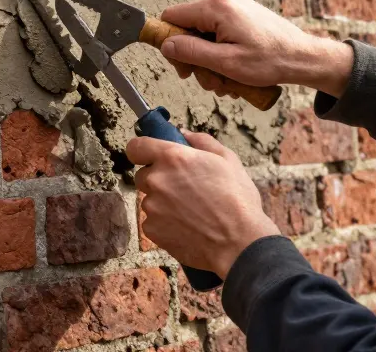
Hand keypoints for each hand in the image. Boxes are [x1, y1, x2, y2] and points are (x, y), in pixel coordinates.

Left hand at [128, 131, 280, 277]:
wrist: (240, 243)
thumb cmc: (238, 201)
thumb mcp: (228, 160)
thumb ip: (202, 141)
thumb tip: (183, 133)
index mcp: (172, 158)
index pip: (136, 147)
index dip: (142, 151)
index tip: (149, 157)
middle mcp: (157, 180)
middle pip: (143, 175)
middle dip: (159, 180)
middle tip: (184, 189)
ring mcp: (152, 206)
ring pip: (150, 200)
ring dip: (163, 203)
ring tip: (192, 212)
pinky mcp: (152, 229)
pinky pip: (152, 222)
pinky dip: (165, 224)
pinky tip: (187, 227)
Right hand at [159, 0, 354, 97]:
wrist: (305, 58)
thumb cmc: (271, 61)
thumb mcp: (225, 63)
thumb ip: (191, 52)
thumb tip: (166, 45)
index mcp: (217, 7)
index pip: (172, 17)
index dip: (169, 41)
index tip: (179, 64)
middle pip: (188, 28)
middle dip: (194, 57)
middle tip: (207, 80)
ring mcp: (234, 5)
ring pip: (203, 34)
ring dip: (209, 60)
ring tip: (226, 80)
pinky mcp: (242, 13)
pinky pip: (218, 32)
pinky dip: (221, 52)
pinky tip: (233, 70)